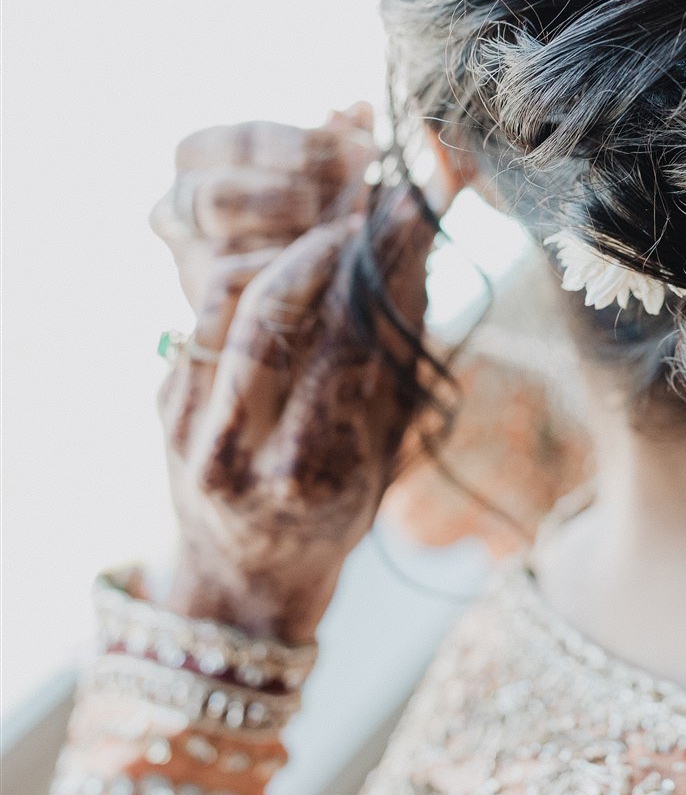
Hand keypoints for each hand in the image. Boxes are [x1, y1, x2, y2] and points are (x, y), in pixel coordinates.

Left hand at [152, 119, 435, 641]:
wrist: (248, 580)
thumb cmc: (340, 510)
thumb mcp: (385, 445)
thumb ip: (398, 347)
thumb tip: (415, 241)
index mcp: (310, 474)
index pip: (346, 341)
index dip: (379, 268)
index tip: (406, 214)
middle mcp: (238, 454)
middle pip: (270, 310)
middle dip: (321, 247)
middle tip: (360, 221)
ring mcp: (187, 430)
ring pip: (223, 299)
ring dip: (278, 255)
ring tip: (321, 245)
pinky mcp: (161, 405)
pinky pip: (201, 317)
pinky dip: (249, 282)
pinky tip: (285, 277)